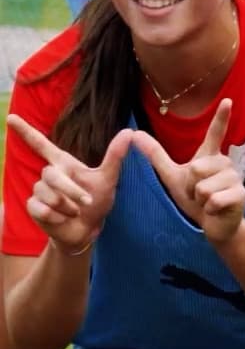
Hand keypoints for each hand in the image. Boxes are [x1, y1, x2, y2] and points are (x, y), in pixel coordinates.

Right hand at [7, 112, 132, 253]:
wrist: (87, 231)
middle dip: (71, 191)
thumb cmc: (97, 202)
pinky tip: (62, 219)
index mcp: (63, 163)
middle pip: (51, 176)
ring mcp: (39, 190)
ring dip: (67, 207)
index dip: (25, 131)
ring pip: (48, 194)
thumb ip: (115, 156)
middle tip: (86, 202)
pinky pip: (42, 209)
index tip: (11, 117)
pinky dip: (57, 217)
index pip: (40, 144)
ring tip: (75, 212)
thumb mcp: (108, 179)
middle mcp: (48, 174)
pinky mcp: (34, 207)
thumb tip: (129, 132)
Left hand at [131, 99, 244, 243]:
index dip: (221, 117)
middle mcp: (225, 163)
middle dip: (191, 187)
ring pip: (204, 187)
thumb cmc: (195, 200)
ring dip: (200, 200)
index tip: (228, 100)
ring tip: (208, 203)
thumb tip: (135, 133)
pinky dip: (209, 209)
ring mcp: (235, 178)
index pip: (215, 133)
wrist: (214, 225)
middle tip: (199, 195)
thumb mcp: (172, 176)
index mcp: (210, 156)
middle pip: (196, 168)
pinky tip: (216, 210)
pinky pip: (214, 200)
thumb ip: (156, 155)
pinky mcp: (240, 195)